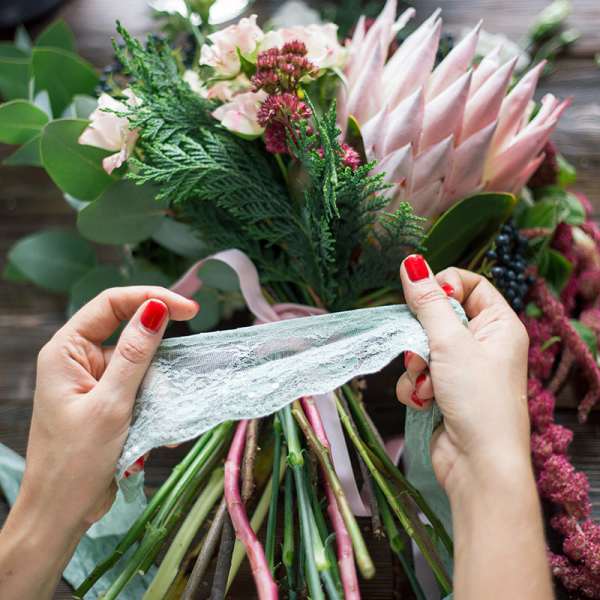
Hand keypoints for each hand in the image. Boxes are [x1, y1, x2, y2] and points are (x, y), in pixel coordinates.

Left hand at [0, 287, 196, 598]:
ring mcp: (94, 381)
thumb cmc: (75, 462)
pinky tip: (160, 427)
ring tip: (168, 409)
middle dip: (161, 350)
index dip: (151, 298)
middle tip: (190, 361)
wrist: (61, 513)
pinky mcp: (108, 401)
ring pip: (141, 363)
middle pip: (129, 332)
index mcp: (67, 351)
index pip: (112, 305)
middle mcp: (80, 360)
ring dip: (160, 383)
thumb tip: (156, 308)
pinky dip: (155, 401)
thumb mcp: (111, 405)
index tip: (191, 310)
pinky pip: (140, 387)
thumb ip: (136, 354)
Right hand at [396, 255, 530, 497]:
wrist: (476, 465)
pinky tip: (426, 403)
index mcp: (498, 324)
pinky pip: (417, 374)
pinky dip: (416, 388)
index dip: (442, 286)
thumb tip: (411, 263)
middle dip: (422, 338)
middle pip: (437, 316)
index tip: (422, 298)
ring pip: (420, 347)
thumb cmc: (478, 399)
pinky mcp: (442, 390)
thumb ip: (427, 302)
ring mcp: (460, 369)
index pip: (467, 284)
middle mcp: (481, 343)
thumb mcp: (450, 342)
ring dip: (417, 367)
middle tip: (424, 352)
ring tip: (430, 387)